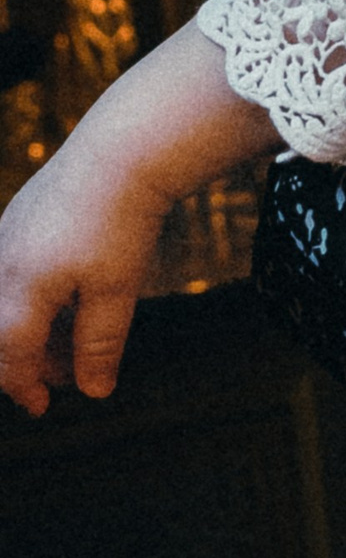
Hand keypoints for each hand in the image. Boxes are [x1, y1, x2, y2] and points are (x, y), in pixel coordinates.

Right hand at [0, 25, 281, 415]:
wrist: (121, 152)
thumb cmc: (122, 223)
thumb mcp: (117, 291)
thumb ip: (100, 343)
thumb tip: (94, 392)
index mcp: (21, 286)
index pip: (9, 353)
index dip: (24, 385)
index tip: (42, 406)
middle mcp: (2, 263)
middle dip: (22, 361)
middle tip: (56, 382)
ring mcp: (6, 237)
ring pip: (4, 301)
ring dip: (29, 330)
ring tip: (70, 344)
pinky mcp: (18, 219)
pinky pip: (11, 273)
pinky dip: (31, 299)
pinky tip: (68, 301)